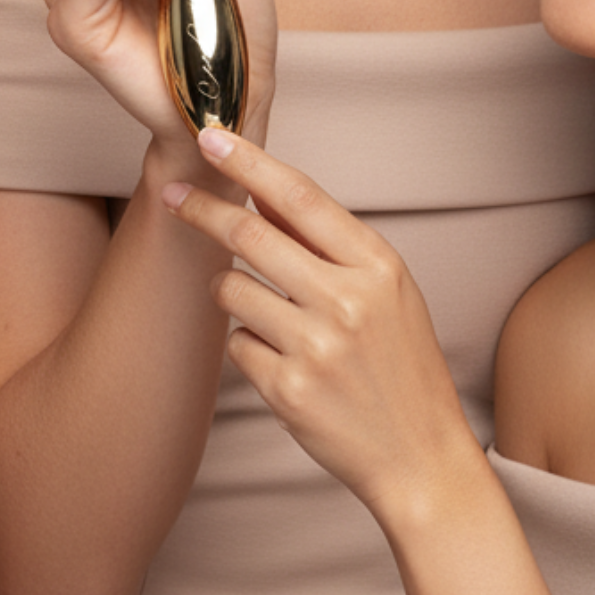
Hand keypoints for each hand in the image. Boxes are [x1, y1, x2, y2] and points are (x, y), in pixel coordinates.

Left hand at [163, 128, 479, 522]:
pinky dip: (250, 348)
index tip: (210, 138)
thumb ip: (328, 241)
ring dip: (233, 293)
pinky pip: (236, 346)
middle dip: (202, 209)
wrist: (421, 457)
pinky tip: (287, 365)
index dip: (248, 162)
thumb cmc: (402, 364)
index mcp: (377, 265)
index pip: (299, 195)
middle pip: (250, 235)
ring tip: (273, 317)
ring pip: (231, 291)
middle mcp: (346, 301)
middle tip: (172, 195)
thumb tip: (265, 189)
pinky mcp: (287, 391)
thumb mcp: (388, 289)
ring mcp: (315, 348)